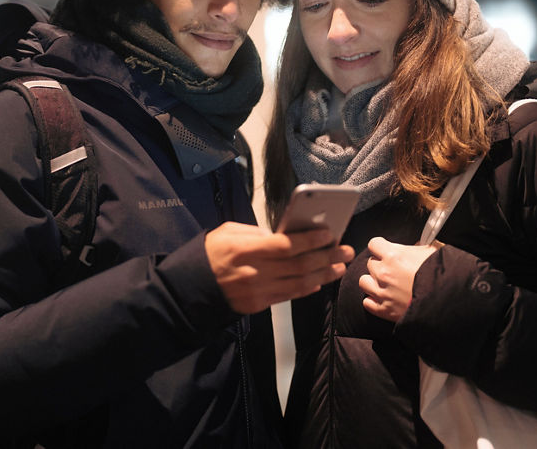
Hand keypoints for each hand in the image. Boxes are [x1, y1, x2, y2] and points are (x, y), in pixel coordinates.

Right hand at [205, 222, 353, 313]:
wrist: (191, 287)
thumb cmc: (210, 253)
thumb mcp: (227, 232)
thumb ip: (256, 232)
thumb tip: (284, 236)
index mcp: (244, 249)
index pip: (285, 245)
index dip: (310, 240)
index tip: (330, 233)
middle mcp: (254, 272)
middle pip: (299, 265)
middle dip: (326, 256)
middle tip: (345, 250)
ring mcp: (258, 291)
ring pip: (300, 283)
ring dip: (324, 274)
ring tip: (340, 266)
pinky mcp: (259, 305)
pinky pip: (289, 296)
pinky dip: (307, 288)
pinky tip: (320, 280)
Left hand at [359, 236, 437, 321]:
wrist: (450, 301)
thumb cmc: (444, 275)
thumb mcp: (433, 252)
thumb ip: (417, 248)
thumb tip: (414, 247)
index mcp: (394, 255)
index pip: (374, 244)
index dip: (381, 247)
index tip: (386, 251)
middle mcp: (384, 273)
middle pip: (370, 263)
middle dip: (380, 265)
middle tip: (394, 270)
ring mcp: (383, 292)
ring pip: (364, 282)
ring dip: (373, 282)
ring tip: (386, 284)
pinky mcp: (385, 310)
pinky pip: (367, 303)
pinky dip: (374, 301)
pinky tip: (384, 299)